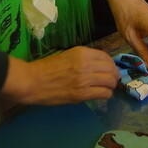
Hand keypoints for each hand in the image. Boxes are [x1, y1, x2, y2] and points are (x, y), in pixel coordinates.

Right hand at [0, 46, 119, 105]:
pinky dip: (106, 94)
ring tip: (109, 87)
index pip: (106, 57)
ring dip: (111, 85)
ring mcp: (84, 80)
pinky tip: (103, 94)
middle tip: (113, 79)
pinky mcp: (81, 95)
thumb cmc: (47, 67)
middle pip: (111, 69)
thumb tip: (100, 65)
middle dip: (114, 75)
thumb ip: (84, 59)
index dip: (111, 64)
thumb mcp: (68, 55)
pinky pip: (103, 94)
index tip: (111, 68)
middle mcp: (86, 65)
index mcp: (82, 53)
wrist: (32, 81)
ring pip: (109, 82)